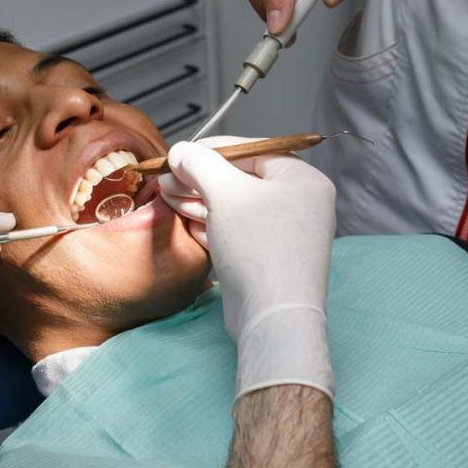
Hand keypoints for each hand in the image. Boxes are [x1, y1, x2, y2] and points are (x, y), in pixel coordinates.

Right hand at [160, 138, 335, 400]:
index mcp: (301, 180)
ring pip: (233, 206)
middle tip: (166, 180)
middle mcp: (298, 203)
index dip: (211, 151)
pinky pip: (235, 230)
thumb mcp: (226, 193)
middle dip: (199, 179)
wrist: (271, 316)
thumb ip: (200, 164)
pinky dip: (210, 224)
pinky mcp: (266, 257)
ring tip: (168, 198)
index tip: (179, 155)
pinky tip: (188, 222)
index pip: (251, 151)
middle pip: (239, 179)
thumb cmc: (260, 249)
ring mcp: (282, 232)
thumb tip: (181, 150)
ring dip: (198, 200)